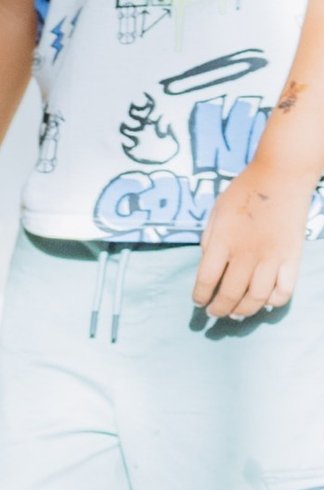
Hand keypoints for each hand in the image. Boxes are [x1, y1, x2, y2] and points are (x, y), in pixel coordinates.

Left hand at [195, 159, 314, 318]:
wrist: (282, 176)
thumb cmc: (245, 191)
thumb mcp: (216, 211)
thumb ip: (209, 239)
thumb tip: (207, 265)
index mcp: (223, 240)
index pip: (206, 279)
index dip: (200, 296)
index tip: (198, 302)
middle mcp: (247, 252)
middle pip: (230, 294)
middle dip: (218, 309)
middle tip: (214, 313)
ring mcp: (272, 257)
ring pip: (257, 298)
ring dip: (243, 311)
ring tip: (235, 314)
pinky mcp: (292, 257)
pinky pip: (285, 290)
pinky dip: (274, 302)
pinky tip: (264, 302)